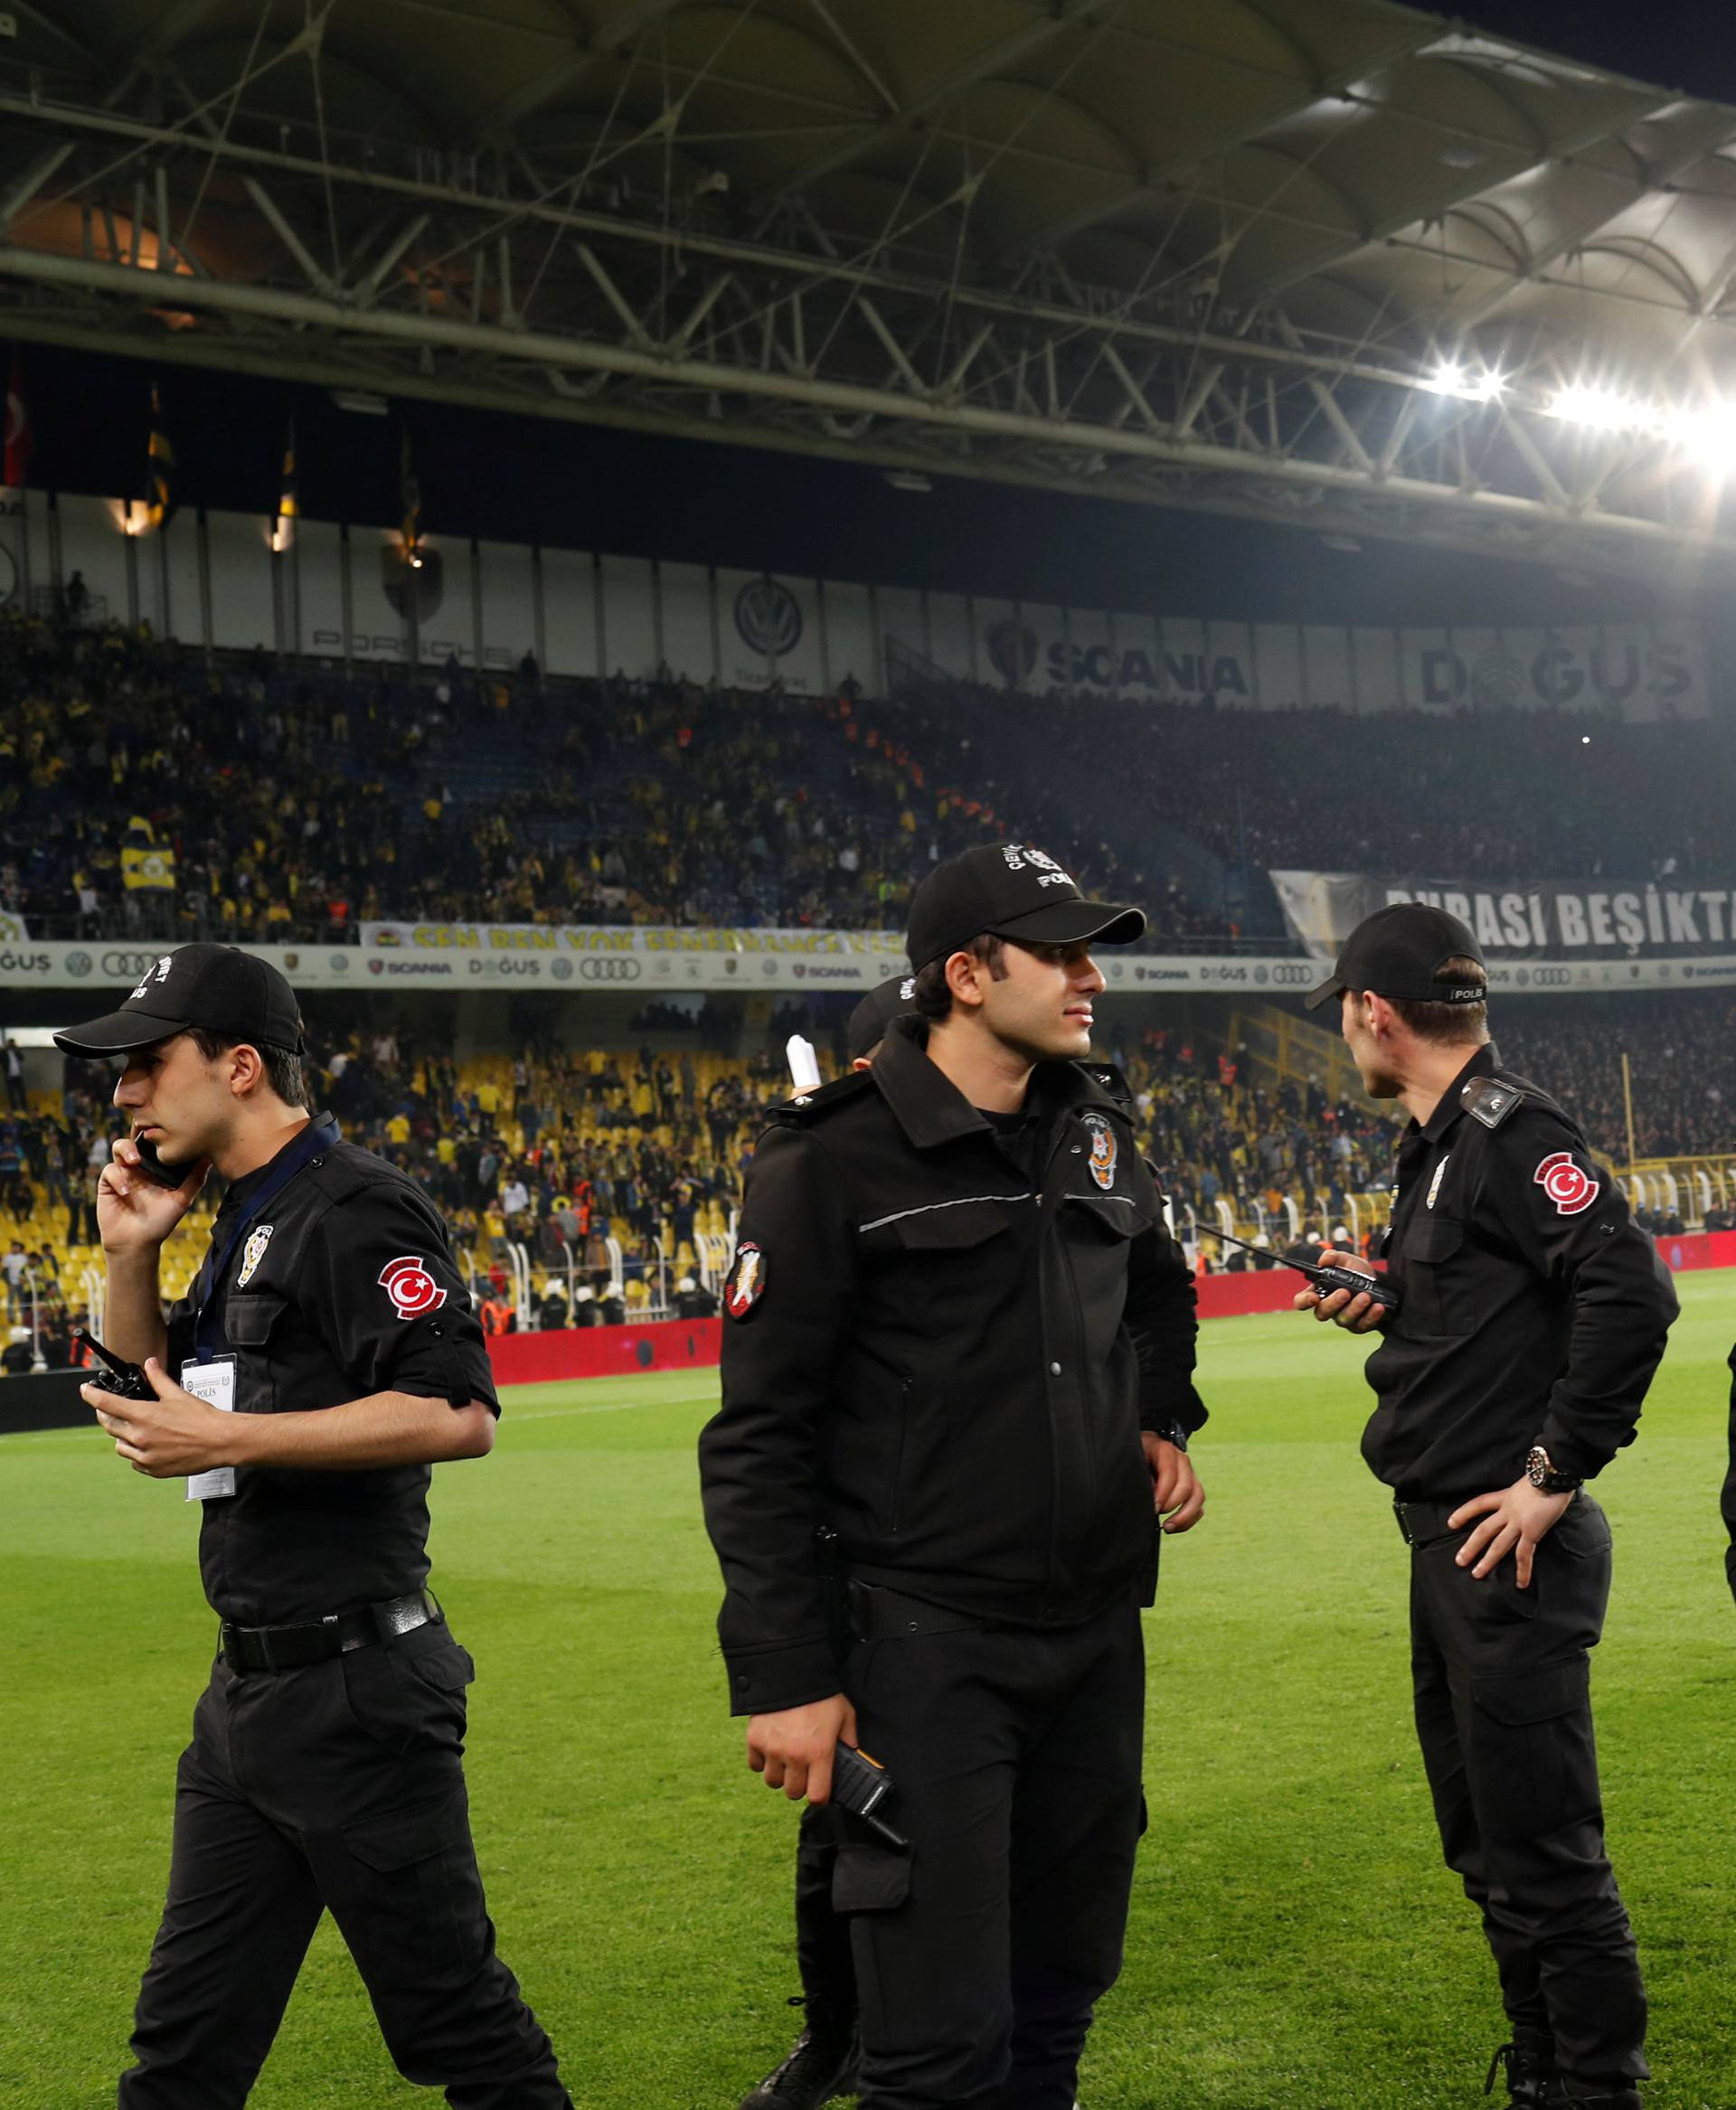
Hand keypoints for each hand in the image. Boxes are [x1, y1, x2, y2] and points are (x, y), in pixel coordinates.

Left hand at [83, 1358, 234, 1476]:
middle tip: (109, 1409)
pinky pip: (134, 1461)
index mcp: (143, 1415)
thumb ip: (158, 1379)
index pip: (107, 1403)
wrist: (219, 1442)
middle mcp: (139, 1437)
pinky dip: (137, 1453)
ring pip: (120, 1446)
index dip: (91, 1395)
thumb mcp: (177, 1394)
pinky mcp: (152, 1469)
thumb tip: (150, 1364)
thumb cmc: (201, 1418)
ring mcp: (144, 1456)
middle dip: (106, 1415)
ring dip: (122, 1436)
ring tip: (135, 1430)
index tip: (84, 1391)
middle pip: (109, 1426)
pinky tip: (149, 1446)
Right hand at [97, 1137, 206, 1254]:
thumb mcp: (182, 1200)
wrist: (137, 1243)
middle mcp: (140, 1167)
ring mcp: (123, 1173)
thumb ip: (195, 1180)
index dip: (160, 1133)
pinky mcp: (108, 1184)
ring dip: (127, 1149)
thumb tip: (209, 1159)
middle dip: (141, 1131)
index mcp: (157, 1168)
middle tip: (149, 1137)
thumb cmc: (160, 1222)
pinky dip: (118, 1178)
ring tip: (135, 1162)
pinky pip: (110, 1170)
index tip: (170, 1129)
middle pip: (137, 1137)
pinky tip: (126, 1193)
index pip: (157, 1143)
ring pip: (119, 1147)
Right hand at [746, 1693, 857, 1804]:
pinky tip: (771, 1750)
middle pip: (793, 1793)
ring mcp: (772, 1749)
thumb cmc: (821, 1695)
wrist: (791, 1671)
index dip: (819, 1797)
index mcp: (819, 1753)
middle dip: (799, 1785)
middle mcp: (795, 1756)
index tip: (819, 1791)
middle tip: (803, 1771)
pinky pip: (755, 1765)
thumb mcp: (845, 1715)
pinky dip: (762, 1761)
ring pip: (772, 1782)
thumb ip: (850, 1740)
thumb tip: (855, 1757)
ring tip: (786, 1760)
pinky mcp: (755, 1739)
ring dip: (780, 1775)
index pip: (817, 1797)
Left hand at [1141, 1432, 1205, 1532]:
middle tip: (1156, 1515)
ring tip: (1167, 1528)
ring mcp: (1190, 1475)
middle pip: (1187, 1486)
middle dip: (1172, 1505)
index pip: (1169, 1472)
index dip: (1162, 1493)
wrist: (1144, 1449)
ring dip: (1185, 1517)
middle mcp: (1182, 1461)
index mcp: (1165, 1450)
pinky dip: (1189, 1520)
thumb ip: (1141, 1474)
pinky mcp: (1193, 1489)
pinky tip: (1174, 1527)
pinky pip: (1199, 1507)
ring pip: (1198, 1497)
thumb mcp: (1134, 1459)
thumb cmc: (1136, 1455)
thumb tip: (1150, 1496)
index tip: (1153, 1507)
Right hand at [1293, 1246, 1386, 1333]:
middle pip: (1322, 1313)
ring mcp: (1343, 1318)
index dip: (1304, 1301)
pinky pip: (1363, 1324)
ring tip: (1366, 1296)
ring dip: (1355, 1308)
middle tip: (1345, 1292)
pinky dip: (1371, 1316)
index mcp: (1318, 1292)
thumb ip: (1332, 1256)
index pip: (1301, 1301)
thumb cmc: (1354, 1271)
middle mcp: (1328, 1308)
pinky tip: (1378, 1306)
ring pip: (1343, 1320)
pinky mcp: (1359, 1326)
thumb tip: (1325, 1260)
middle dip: (1333, 1303)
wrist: (1378, 1281)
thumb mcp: (1344, 1259)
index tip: (1314, 1297)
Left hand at [1449, 1478, 1574, 1585]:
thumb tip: (1529, 1499)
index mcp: (1506, 1497)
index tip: (1451, 1523)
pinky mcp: (1531, 1531)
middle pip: (1483, 1530)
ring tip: (1477, 1574)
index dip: (1464, 1513)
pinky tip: (1520, 1583)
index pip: (1479, 1504)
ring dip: (1487, 1561)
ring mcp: (1518, 1522)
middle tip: (1459, 1561)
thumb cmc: (1547, 1476)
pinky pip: (1524, 1554)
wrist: (1554, 1474)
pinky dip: (1523, 1570)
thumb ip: (1523, 1494)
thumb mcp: (1528, 1482)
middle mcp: (1508, 1511)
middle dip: (1471, 1546)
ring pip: (1498, 1545)